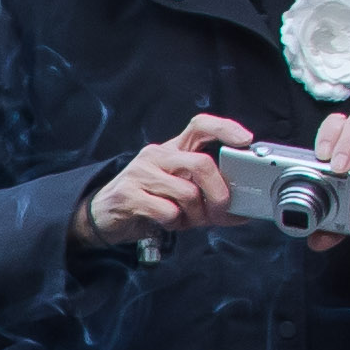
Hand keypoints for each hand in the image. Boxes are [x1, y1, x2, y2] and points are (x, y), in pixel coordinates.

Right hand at [77, 116, 247, 251]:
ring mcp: (141, 173)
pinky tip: (167, 222)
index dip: (225, 128)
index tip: (245, 140)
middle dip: (218, 193)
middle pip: (201, 164)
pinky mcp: (129, 194)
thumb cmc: (149, 202)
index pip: (200, 125)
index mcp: (173, 149)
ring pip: (187, 192)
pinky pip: (167, 211)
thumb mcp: (183, 196)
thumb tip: (244, 211)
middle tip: (220, 210)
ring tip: (186, 220)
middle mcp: (158, 155)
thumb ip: (211, 197)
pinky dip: (174, 223)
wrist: (105, 215)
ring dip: (195, 214)